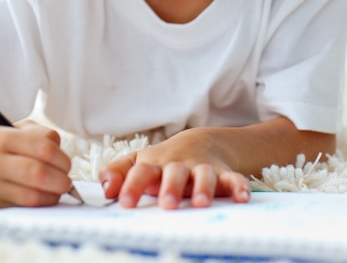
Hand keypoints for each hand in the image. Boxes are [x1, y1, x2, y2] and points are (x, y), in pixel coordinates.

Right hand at [0, 121, 71, 208]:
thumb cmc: (2, 147)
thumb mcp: (19, 130)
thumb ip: (43, 135)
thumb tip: (63, 156)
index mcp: (2, 137)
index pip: (44, 148)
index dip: (62, 159)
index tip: (67, 165)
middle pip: (39, 173)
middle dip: (60, 179)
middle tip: (67, 181)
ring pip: (32, 195)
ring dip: (53, 195)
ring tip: (58, 190)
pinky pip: (24, 207)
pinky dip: (41, 204)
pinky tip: (45, 197)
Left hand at [99, 128, 249, 209]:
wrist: (200, 142)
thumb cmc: (162, 161)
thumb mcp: (139, 162)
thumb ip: (117, 172)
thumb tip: (104, 188)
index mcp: (155, 164)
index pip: (141, 172)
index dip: (132, 185)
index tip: (124, 202)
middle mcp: (179, 165)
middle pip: (174, 172)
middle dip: (171, 187)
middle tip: (166, 204)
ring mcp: (202, 168)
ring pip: (204, 175)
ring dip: (203, 187)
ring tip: (200, 203)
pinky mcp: (223, 174)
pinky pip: (233, 179)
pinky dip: (238, 186)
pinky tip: (242, 198)